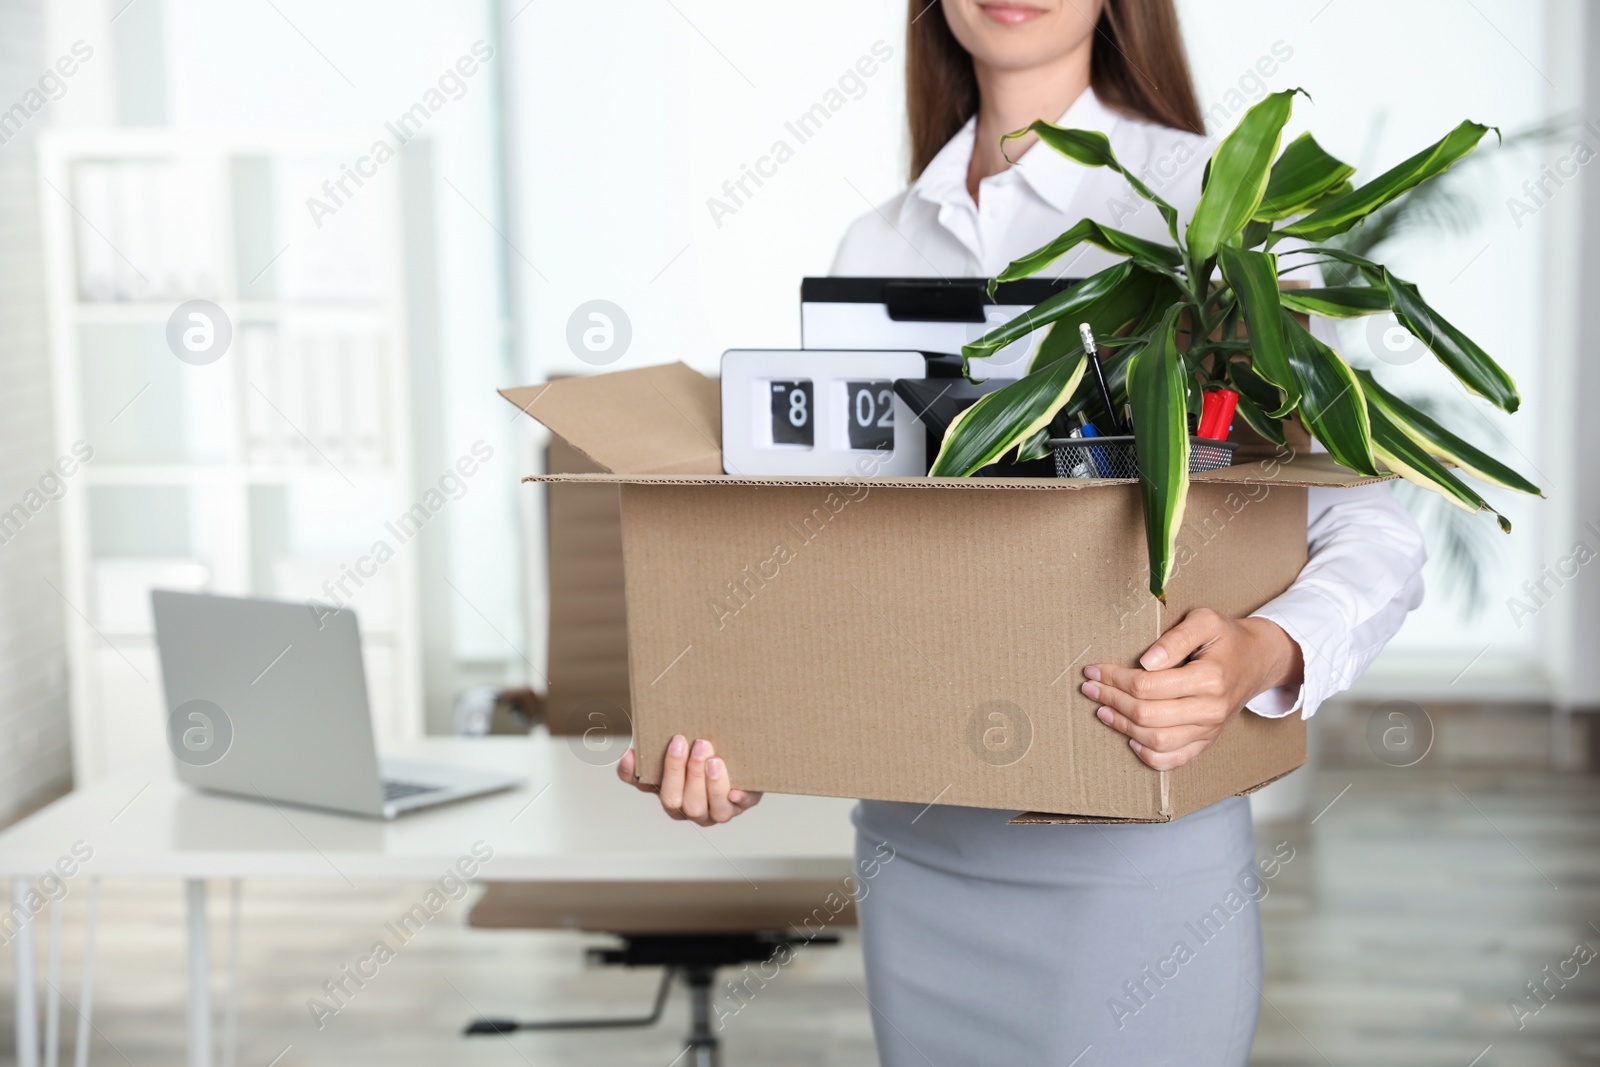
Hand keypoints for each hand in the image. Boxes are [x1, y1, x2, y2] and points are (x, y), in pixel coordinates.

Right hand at [616, 735, 762, 825]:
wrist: (739, 760)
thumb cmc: (699, 758)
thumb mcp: (674, 754)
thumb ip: (649, 755)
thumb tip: (627, 755)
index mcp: (669, 795)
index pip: (651, 788)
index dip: (653, 772)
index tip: (663, 747)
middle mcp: (691, 809)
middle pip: (683, 801)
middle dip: (687, 773)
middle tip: (697, 745)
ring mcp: (718, 810)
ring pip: (712, 808)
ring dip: (711, 785)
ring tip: (714, 761)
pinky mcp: (743, 804)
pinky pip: (742, 806)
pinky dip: (739, 798)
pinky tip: (737, 790)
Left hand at [1082, 608, 1303, 770]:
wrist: (1258, 660)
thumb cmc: (1227, 638)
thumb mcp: (1205, 621)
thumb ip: (1175, 638)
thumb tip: (1146, 661)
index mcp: (1210, 678)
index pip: (1148, 686)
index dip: (1114, 679)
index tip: (1094, 670)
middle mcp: (1211, 710)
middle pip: (1147, 715)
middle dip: (1111, 701)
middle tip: (1089, 688)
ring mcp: (1210, 730)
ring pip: (1157, 741)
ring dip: (1122, 727)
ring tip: (1102, 710)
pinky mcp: (1208, 741)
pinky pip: (1175, 760)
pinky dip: (1149, 756)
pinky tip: (1130, 739)